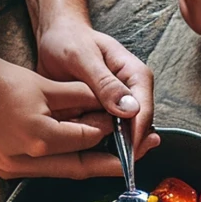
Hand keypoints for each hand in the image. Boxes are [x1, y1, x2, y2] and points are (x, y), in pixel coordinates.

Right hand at [0, 32, 120, 179]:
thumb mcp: (47, 84)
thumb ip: (83, 98)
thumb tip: (114, 109)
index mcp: (38, 138)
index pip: (86, 140)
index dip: (109, 131)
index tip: (127, 124)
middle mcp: (25, 160)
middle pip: (79, 167)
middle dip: (111, 161)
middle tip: (140, 154)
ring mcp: (13, 168)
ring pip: (63, 169)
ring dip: (89, 160)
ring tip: (116, 153)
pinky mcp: (6, 167)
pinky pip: (46, 166)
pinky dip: (65, 157)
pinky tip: (82, 149)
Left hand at [36, 17, 157, 157]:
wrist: (57, 36)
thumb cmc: (69, 40)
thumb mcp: (83, 58)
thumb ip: (105, 83)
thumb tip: (130, 110)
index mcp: (136, 75)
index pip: (144, 110)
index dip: (137, 135)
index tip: (127, 154)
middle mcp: (133, 91)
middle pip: (139, 126)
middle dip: (129, 146)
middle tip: (115, 165)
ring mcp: (120, 103)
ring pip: (125, 133)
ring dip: (113, 146)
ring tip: (97, 158)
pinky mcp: (107, 112)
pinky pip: (108, 132)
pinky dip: (98, 141)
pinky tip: (86, 149)